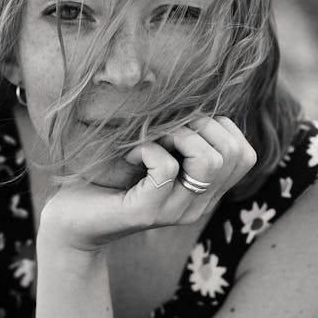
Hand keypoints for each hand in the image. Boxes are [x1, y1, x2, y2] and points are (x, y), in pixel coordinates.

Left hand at [38, 116, 256, 252]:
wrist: (71, 217)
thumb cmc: (109, 175)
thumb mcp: (154, 150)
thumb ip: (182, 137)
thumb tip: (199, 100)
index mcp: (204, 192)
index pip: (245, 155)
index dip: (220, 127)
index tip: (183, 126)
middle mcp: (196, 206)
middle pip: (233, 155)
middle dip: (200, 126)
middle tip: (164, 130)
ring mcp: (173, 211)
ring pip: (209, 161)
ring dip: (178, 135)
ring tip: (150, 140)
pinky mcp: (146, 212)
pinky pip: (166, 167)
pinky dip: (147, 148)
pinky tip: (128, 154)